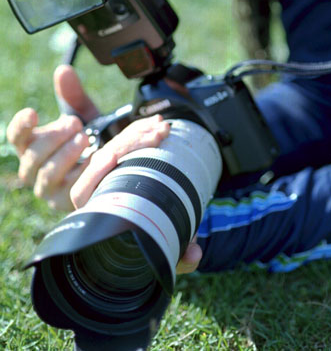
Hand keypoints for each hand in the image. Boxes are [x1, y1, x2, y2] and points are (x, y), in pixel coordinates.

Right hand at [6, 64, 98, 210]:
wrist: (114, 166)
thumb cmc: (90, 140)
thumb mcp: (84, 115)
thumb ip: (73, 95)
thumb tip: (64, 70)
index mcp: (33, 146)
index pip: (16, 137)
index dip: (21, 126)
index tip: (33, 113)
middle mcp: (35, 170)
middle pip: (32, 156)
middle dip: (53, 137)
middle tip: (75, 124)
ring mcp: (49, 189)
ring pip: (48, 174)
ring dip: (66, 154)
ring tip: (85, 138)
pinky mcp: (68, 203)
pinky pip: (72, 191)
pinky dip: (86, 172)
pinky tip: (101, 157)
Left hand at [70, 115, 201, 273]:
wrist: (154, 231)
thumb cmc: (156, 243)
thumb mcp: (167, 249)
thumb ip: (180, 256)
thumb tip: (196, 253)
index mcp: (99, 219)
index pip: (84, 191)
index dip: (96, 172)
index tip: (112, 156)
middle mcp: (97, 196)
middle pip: (104, 159)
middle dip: (132, 143)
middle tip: (160, 135)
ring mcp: (106, 176)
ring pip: (114, 146)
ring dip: (139, 133)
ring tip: (164, 128)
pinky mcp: (118, 162)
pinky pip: (123, 141)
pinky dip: (140, 130)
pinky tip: (156, 124)